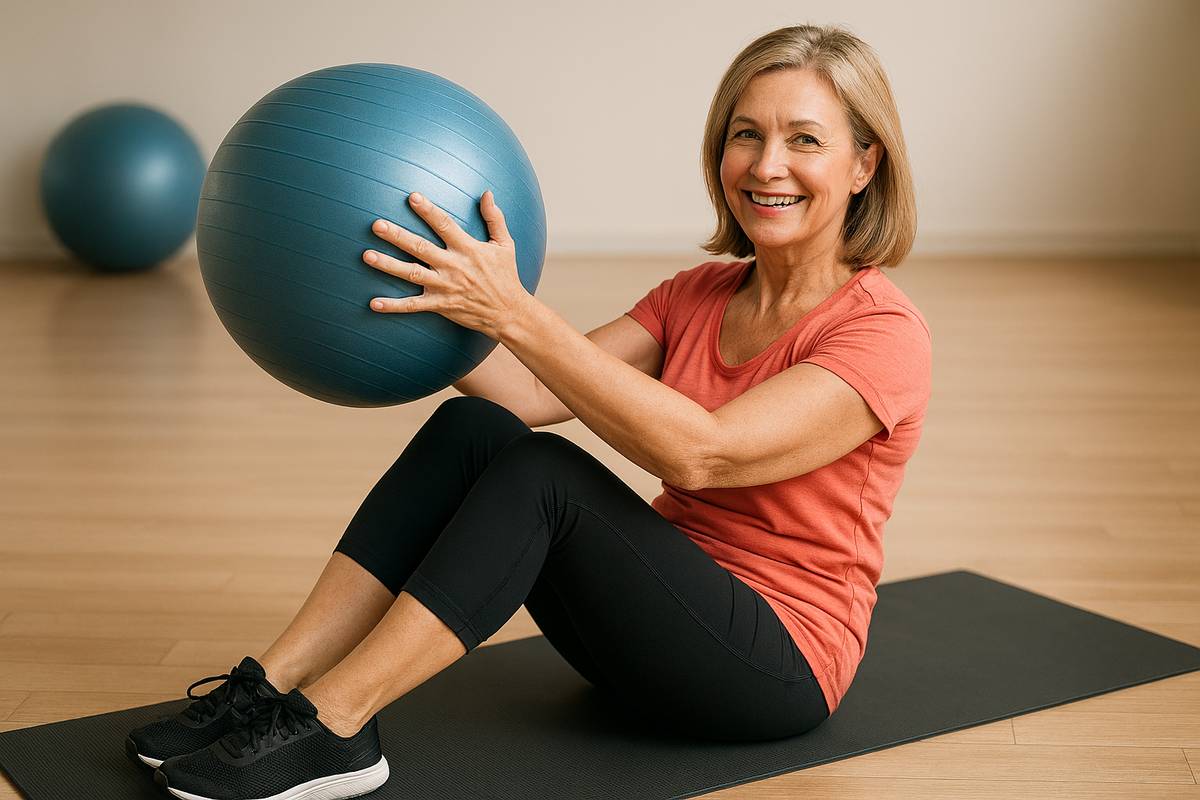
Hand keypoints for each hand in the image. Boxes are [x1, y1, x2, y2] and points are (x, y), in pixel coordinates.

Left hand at [363, 190, 527, 339]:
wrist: (508, 313)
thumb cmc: (506, 277)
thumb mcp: (505, 245)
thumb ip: (495, 218)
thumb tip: (487, 193)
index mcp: (468, 249)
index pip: (445, 225)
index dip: (428, 211)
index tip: (412, 197)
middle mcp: (453, 266)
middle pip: (420, 248)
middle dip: (397, 236)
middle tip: (376, 224)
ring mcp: (445, 287)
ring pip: (412, 274)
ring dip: (388, 265)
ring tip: (367, 256)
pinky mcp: (440, 305)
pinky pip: (413, 306)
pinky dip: (393, 306)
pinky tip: (374, 303)